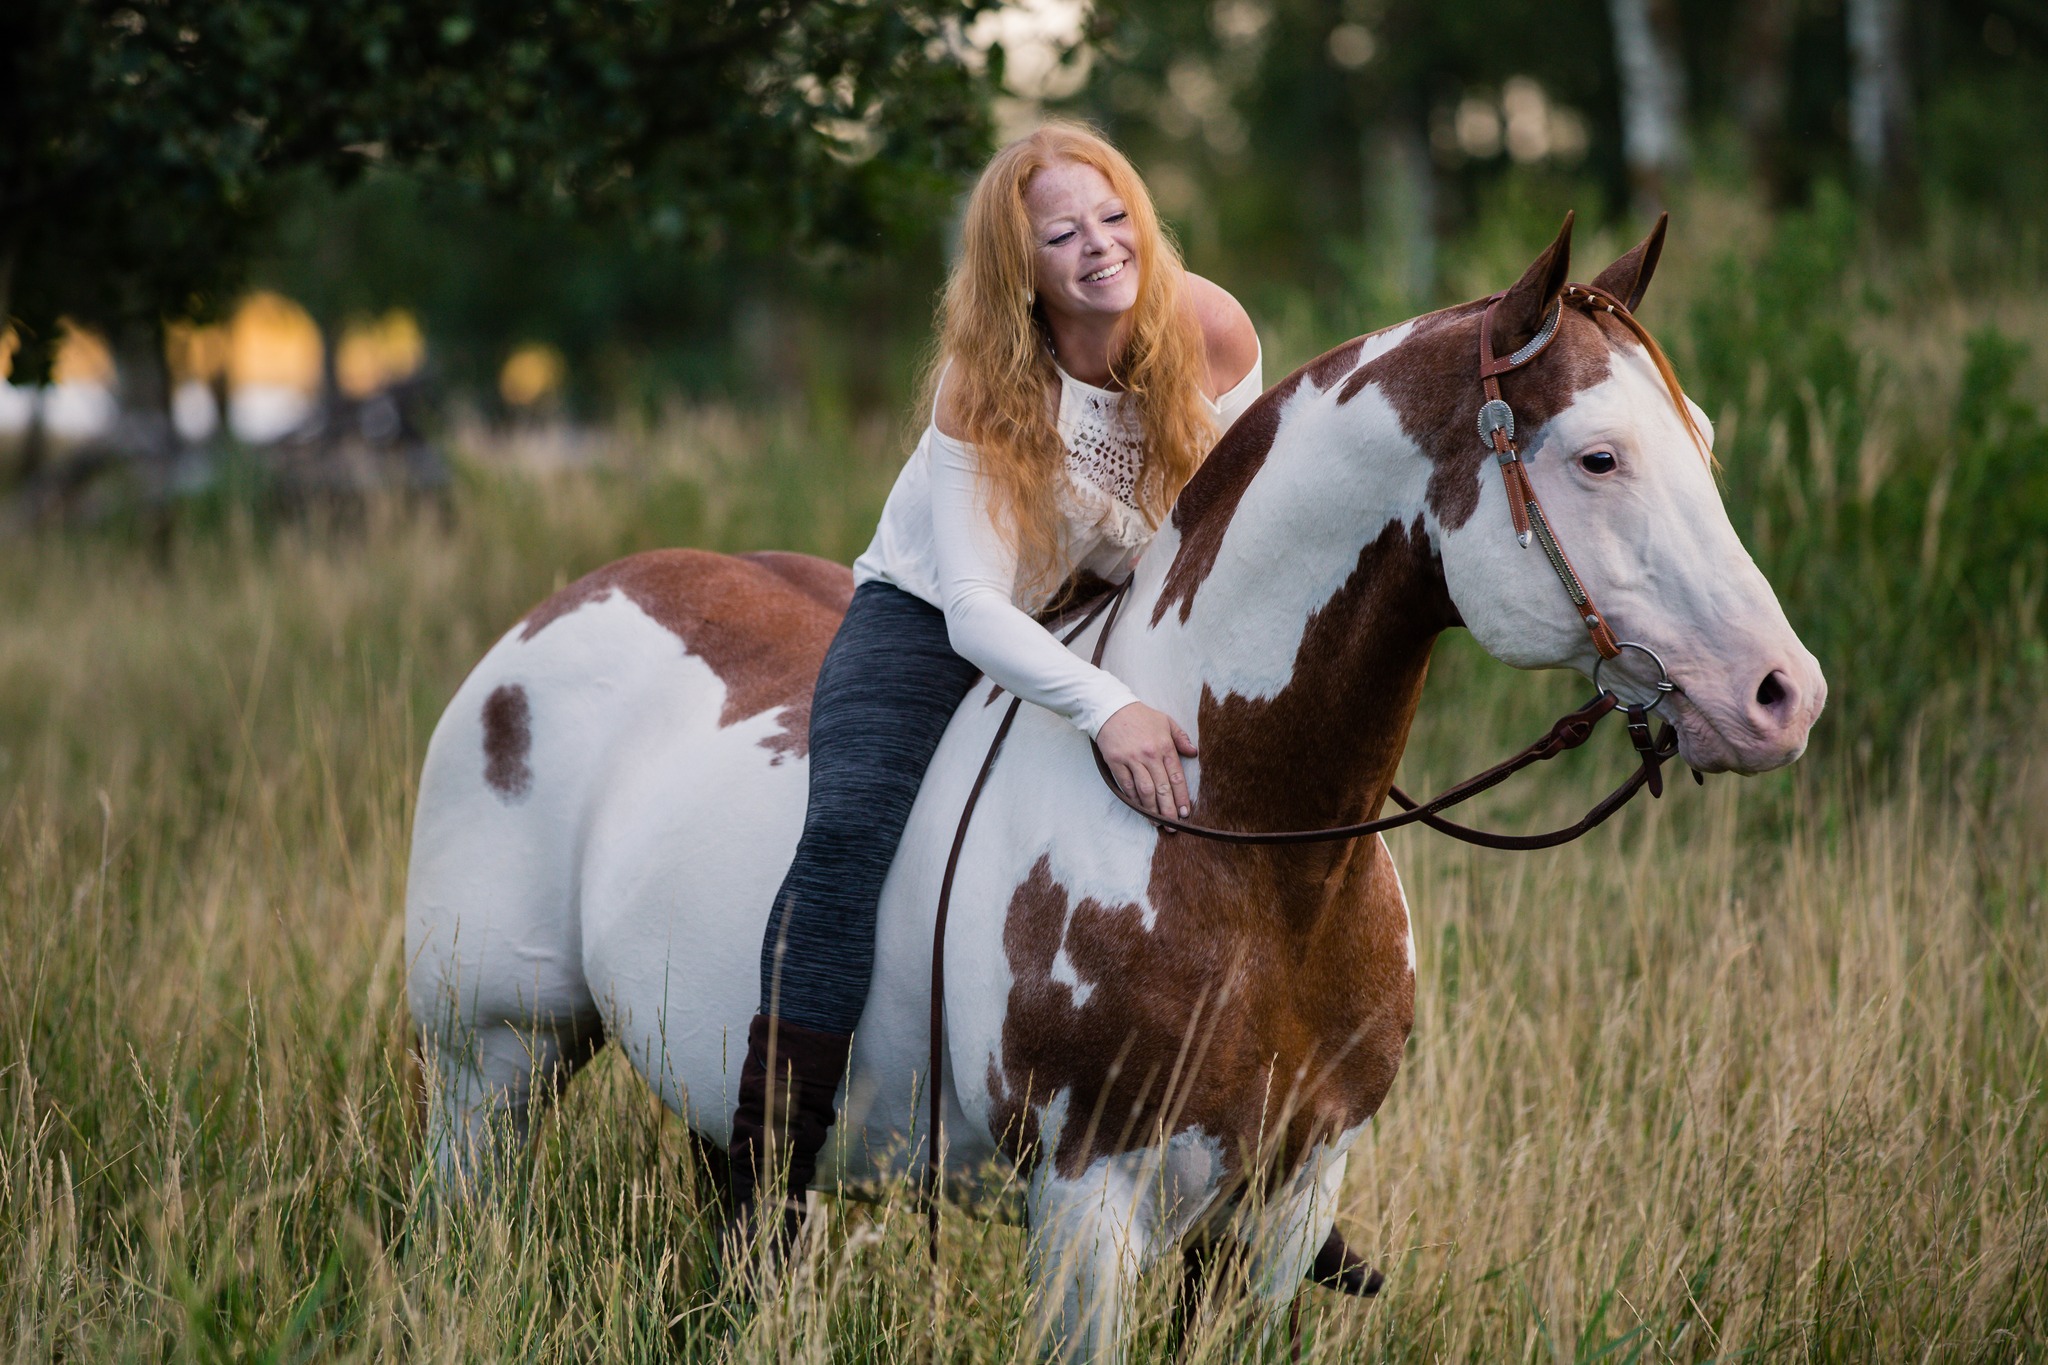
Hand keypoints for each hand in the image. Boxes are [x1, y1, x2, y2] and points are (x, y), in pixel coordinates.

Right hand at [1096, 702, 1197, 819]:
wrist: (1111, 708)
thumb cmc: (1140, 715)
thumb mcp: (1165, 721)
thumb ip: (1181, 737)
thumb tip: (1193, 753)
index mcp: (1164, 746)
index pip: (1177, 777)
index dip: (1181, 797)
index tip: (1185, 812)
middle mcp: (1150, 755)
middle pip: (1162, 788)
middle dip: (1169, 810)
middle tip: (1173, 826)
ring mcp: (1132, 760)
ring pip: (1145, 791)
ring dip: (1152, 810)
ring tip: (1157, 823)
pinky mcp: (1116, 763)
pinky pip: (1127, 786)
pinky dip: (1134, 799)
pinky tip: (1140, 809)